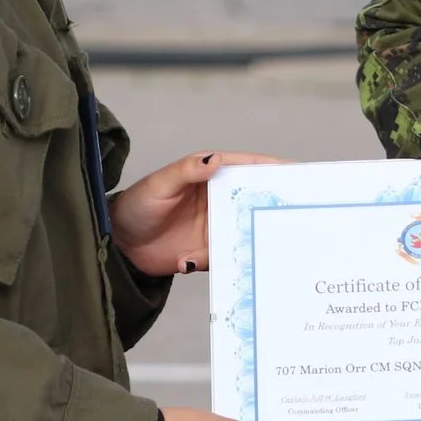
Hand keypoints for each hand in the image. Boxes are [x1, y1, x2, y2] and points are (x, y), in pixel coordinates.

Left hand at [109, 150, 283, 276]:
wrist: (119, 244)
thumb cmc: (137, 204)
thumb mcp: (160, 184)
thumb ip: (187, 171)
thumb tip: (214, 158)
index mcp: (210, 176)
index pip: (247, 167)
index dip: (273, 168)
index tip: (298, 173)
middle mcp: (218, 199)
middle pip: (254, 199)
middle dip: (275, 203)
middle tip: (300, 211)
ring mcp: (215, 226)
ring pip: (246, 228)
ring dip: (257, 234)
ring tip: (276, 240)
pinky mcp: (208, 251)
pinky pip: (229, 255)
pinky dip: (233, 259)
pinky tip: (226, 262)